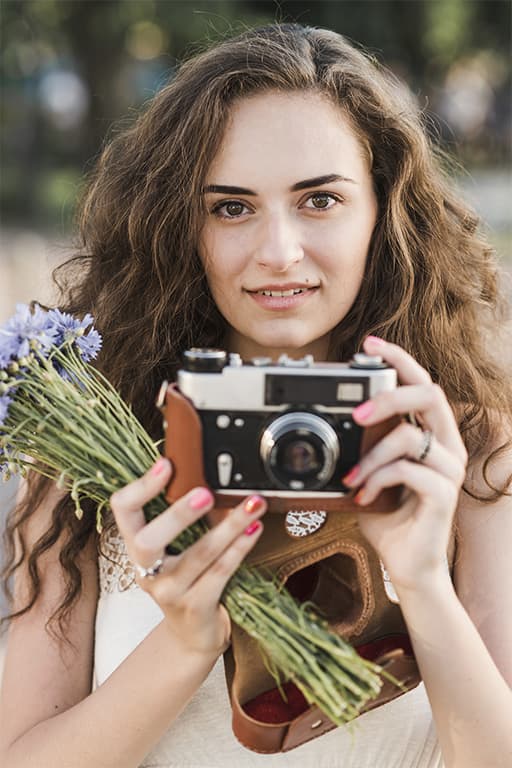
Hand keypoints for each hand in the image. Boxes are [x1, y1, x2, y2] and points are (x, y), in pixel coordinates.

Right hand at [110, 459, 264, 656]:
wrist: (193, 634)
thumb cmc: (186, 579)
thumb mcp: (173, 547)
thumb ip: (180, 516)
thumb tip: (206, 471)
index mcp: (135, 546)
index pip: (123, 510)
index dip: (141, 486)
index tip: (166, 463)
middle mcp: (145, 569)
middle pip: (149, 539)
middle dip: (178, 514)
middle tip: (206, 493)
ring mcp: (169, 591)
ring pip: (199, 554)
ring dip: (229, 525)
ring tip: (253, 503)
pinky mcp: (195, 607)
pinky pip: (220, 572)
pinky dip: (240, 548)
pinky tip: (254, 530)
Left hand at [342, 336, 467, 593]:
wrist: (406, 564)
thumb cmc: (388, 515)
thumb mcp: (369, 471)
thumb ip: (362, 446)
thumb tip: (330, 423)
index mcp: (431, 433)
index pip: (422, 383)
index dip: (399, 360)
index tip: (370, 345)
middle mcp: (446, 445)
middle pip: (429, 394)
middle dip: (388, 394)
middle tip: (356, 412)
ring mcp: (449, 469)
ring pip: (410, 436)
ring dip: (370, 454)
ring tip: (350, 476)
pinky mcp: (444, 494)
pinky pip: (407, 471)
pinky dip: (376, 479)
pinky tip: (362, 495)